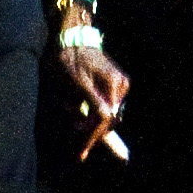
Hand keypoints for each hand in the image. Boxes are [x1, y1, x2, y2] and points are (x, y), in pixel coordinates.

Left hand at [59, 34, 129, 161]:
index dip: (92, 138)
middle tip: (74, 131)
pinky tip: (76, 102)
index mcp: (114, 85)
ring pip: (105, 114)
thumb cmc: (72, 59)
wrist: (73, 38)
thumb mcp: (79, 82)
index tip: (81, 153)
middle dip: (89, 128)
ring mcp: (120, 86)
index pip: (105, 119)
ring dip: (88, 118)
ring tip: (70, 108)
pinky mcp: (115, 85)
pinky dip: (91, 109)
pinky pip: (104, 105)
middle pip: (107, 120)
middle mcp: (122, 86)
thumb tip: (106, 120)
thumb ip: (94, 102)